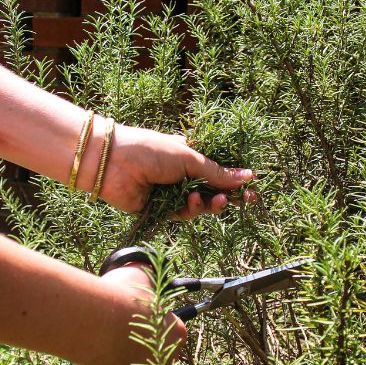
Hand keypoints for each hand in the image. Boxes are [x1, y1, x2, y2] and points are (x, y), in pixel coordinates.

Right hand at [78, 262, 186, 364]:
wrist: (96, 321)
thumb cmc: (121, 296)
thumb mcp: (140, 276)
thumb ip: (147, 279)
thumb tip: (145, 271)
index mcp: (177, 333)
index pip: (168, 330)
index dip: (149, 321)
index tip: (132, 315)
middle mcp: (166, 361)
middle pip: (150, 353)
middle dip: (134, 344)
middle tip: (114, 329)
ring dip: (117, 358)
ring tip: (100, 340)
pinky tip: (91, 354)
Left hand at [97, 124, 255, 217]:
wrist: (113, 162)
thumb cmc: (150, 150)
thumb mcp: (189, 158)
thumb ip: (216, 172)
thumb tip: (246, 177)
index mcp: (188, 157)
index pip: (217, 172)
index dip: (234, 181)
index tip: (252, 187)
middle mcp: (180, 176)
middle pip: (211, 191)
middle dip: (228, 196)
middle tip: (246, 200)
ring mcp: (170, 194)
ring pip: (199, 206)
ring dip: (211, 204)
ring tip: (218, 200)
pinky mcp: (159, 210)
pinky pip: (182, 214)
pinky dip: (191, 210)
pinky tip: (194, 201)